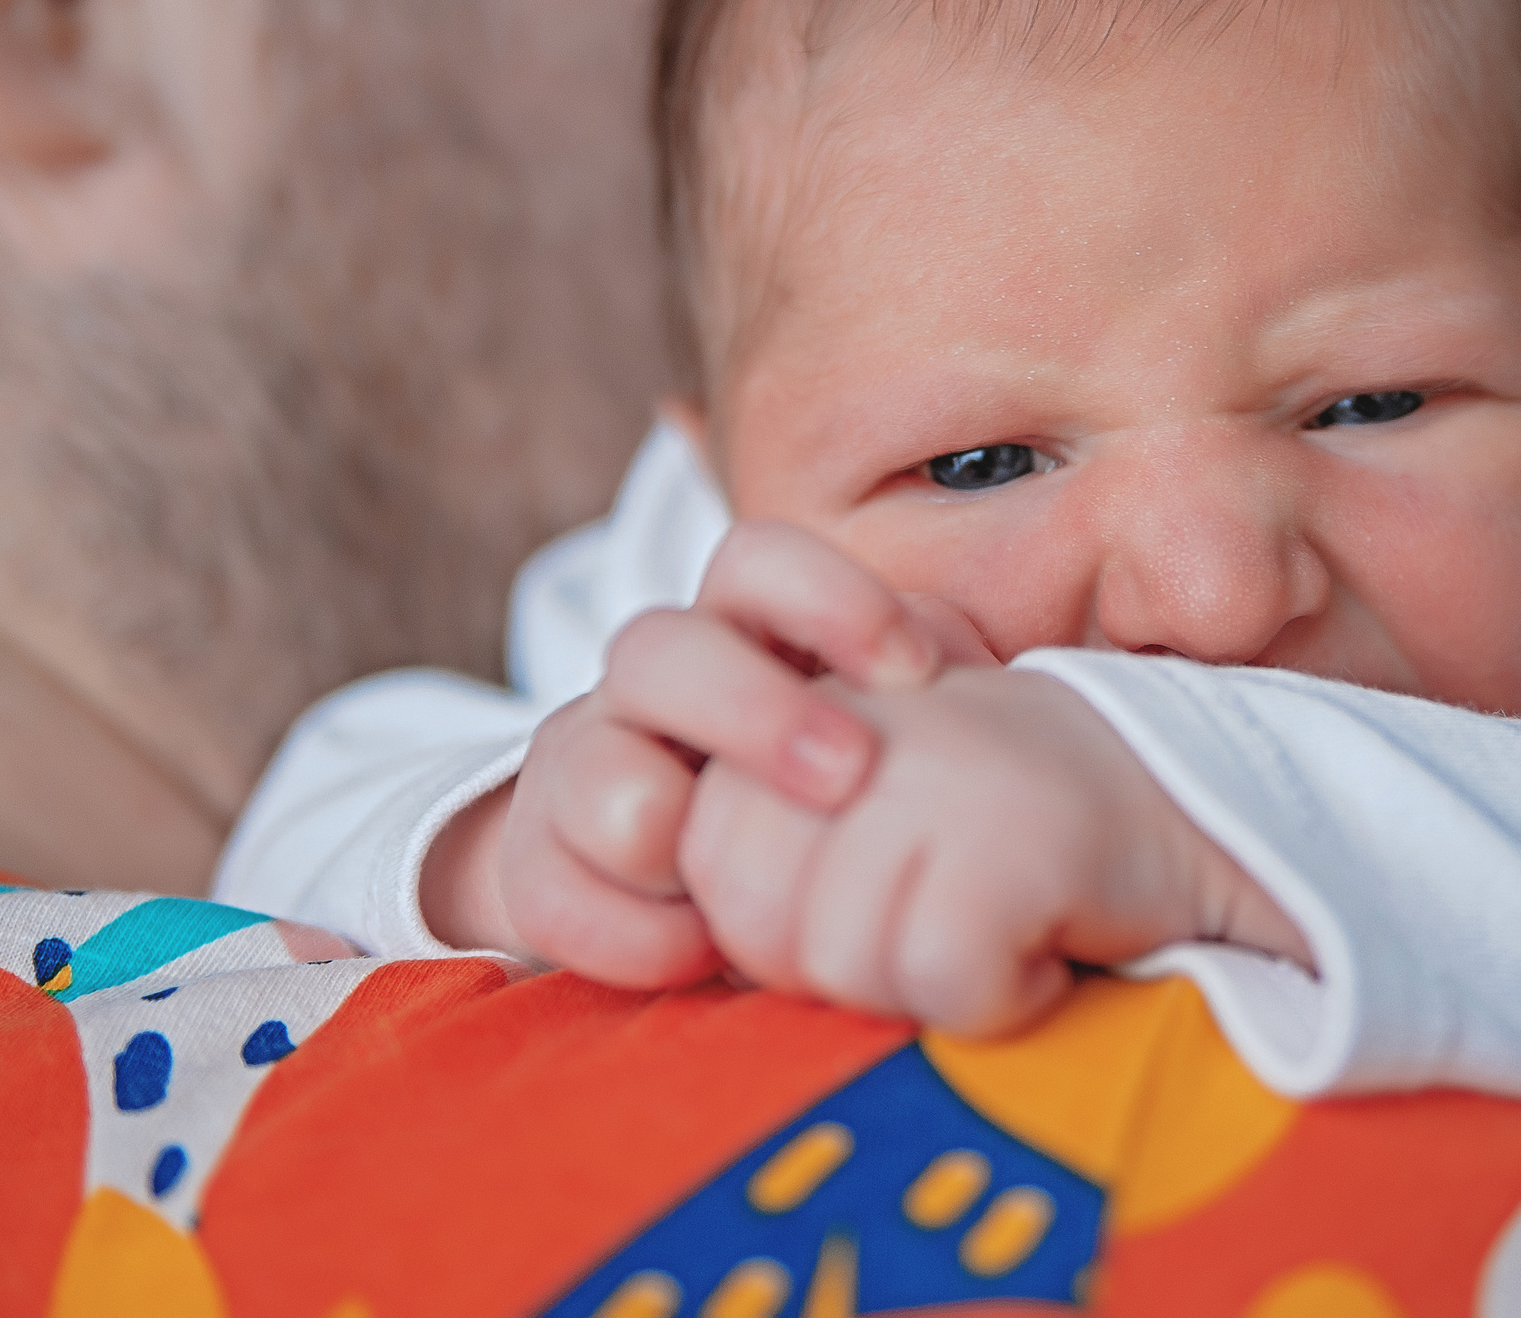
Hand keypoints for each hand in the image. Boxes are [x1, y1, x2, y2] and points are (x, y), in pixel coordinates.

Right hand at [421, 520, 986, 978]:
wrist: (688, 899)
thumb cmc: (830, 811)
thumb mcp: (882, 745)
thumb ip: (926, 710)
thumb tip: (987, 693)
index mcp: (744, 634)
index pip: (759, 561)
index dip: (829, 598)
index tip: (914, 671)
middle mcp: (650, 686)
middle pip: (658, 647)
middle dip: (754, 711)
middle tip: (847, 778)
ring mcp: (580, 767)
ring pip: (584, 765)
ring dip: (670, 834)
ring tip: (745, 903)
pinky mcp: (533, 865)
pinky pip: (550, 890)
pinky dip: (635, 937)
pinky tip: (699, 959)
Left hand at [672, 664, 1313, 1034]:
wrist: (1199, 809)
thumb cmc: (1013, 844)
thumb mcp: (871, 816)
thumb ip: (766, 851)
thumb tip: (674, 945)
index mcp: (809, 695)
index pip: (705, 849)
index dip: (777, 924)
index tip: (884, 903)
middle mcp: (864, 711)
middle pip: (757, 911)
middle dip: (836, 963)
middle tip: (934, 925)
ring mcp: (942, 762)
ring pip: (841, 957)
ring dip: (920, 984)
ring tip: (993, 923)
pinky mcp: (1015, 831)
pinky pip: (940, 979)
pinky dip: (996, 998)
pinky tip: (1040, 948)